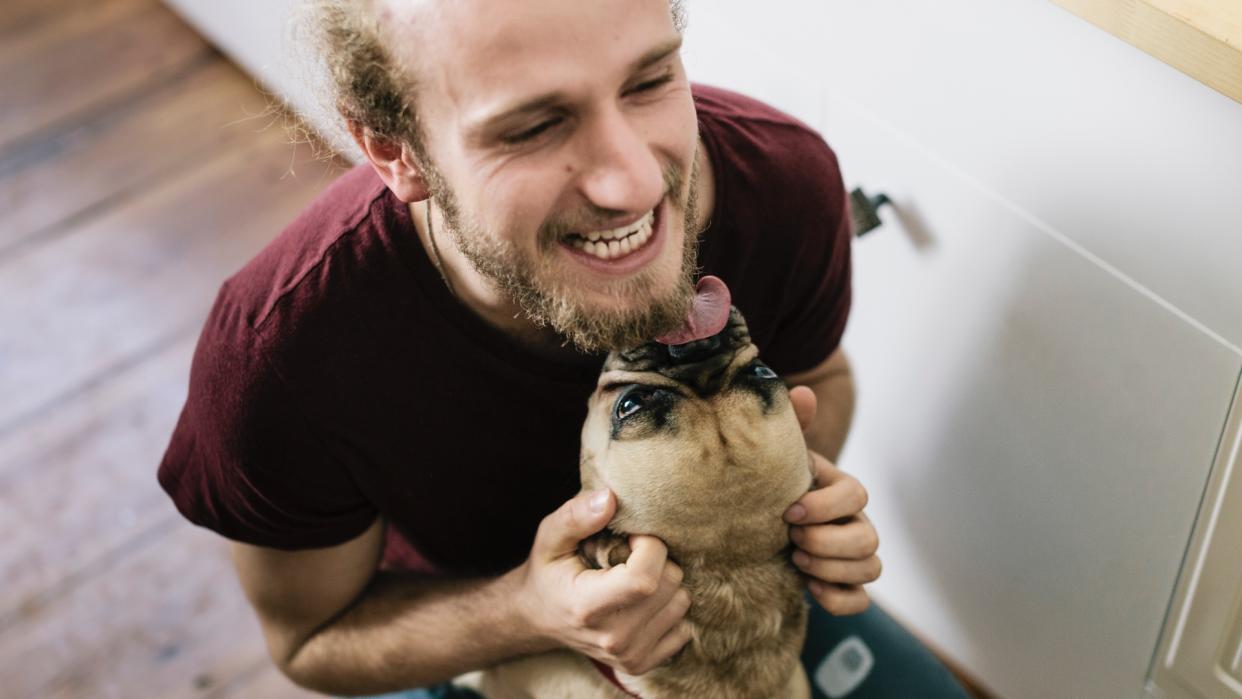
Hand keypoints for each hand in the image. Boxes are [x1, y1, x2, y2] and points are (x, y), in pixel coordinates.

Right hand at [516, 489, 692, 674]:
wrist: (538, 618)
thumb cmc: (549, 571)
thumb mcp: (551, 537)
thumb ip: (576, 516)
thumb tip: (610, 498)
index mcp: (587, 607)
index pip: (645, 578)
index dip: (650, 546)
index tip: (633, 537)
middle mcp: (611, 638)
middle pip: (669, 584)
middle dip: (658, 559)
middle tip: (630, 555)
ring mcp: (628, 656)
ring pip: (681, 602)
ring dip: (665, 582)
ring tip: (634, 577)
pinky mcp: (641, 664)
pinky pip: (683, 626)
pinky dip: (668, 607)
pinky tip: (642, 601)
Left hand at [783, 386, 881, 615]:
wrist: (760, 520)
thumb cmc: (774, 484)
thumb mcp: (781, 456)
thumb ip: (792, 425)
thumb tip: (802, 392)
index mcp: (842, 489)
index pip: (856, 495)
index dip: (826, 506)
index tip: (789, 511)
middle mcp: (856, 522)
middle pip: (868, 539)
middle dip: (828, 542)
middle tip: (791, 540)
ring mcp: (854, 555)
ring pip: (870, 568)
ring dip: (832, 568)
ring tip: (796, 560)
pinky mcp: (845, 584)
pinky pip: (860, 600)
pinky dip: (839, 598)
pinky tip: (810, 588)